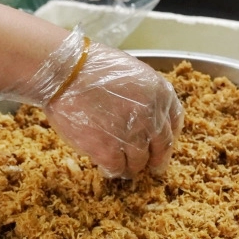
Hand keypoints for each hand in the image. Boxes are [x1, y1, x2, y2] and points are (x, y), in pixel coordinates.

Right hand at [0, 28, 183, 177]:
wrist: (64, 72)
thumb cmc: (91, 67)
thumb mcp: (131, 73)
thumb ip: (143, 95)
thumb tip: (142, 115)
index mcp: (160, 93)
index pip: (174, 122)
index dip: (167, 136)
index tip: (161, 144)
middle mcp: (152, 116)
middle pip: (162, 147)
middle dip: (156, 160)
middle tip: (152, 168)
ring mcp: (132, 136)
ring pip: (138, 163)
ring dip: (131, 167)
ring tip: (121, 167)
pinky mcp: (109, 150)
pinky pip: (116, 169)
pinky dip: (111, 170)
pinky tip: (104, 167)